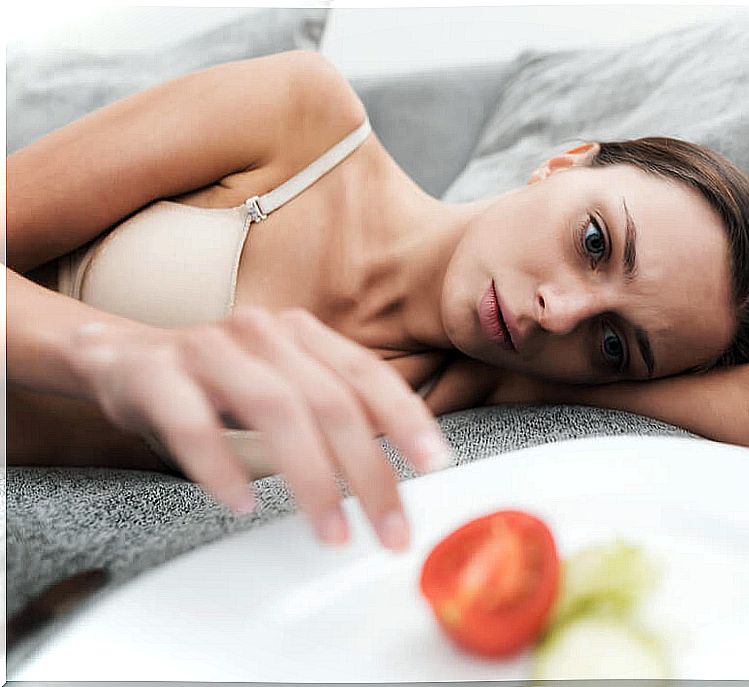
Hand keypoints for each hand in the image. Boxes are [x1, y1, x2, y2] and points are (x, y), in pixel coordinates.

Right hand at [66, 307, 451, 550]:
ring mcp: (210, 350)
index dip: (407, 418)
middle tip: (389, 530)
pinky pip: (192, 423)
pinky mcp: (157, 375)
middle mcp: (263, 334)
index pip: (367, 375)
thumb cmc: (218, 381)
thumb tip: (397, 460)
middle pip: (330, 401)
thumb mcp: (284, 383)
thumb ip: (335, 407)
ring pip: (274, 409)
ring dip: (310, 478)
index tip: (435, 465)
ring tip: (331, 532)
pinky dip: (221, 465)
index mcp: (302, 334)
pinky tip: (241, 503)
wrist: (121, 356)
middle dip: (369, 473)